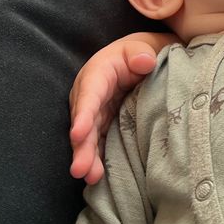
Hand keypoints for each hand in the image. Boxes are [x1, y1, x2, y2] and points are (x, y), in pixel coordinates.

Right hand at [69, 33, 172, 182]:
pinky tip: (98, 177)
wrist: (144, 59)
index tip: (78, 134)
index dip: (84, 114)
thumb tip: (145, 61)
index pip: (90, 94)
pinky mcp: (104, 125)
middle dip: (82, 146)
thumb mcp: (142, 46)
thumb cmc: (142, 52)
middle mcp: (91, 96)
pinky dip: (98, 159)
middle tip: (80, 169)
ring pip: (89, 137)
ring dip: (88, 157)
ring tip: (90, 177)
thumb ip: (140, 52)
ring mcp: (97, 112)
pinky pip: (99, 143)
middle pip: (85, 122)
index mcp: (98, 74)